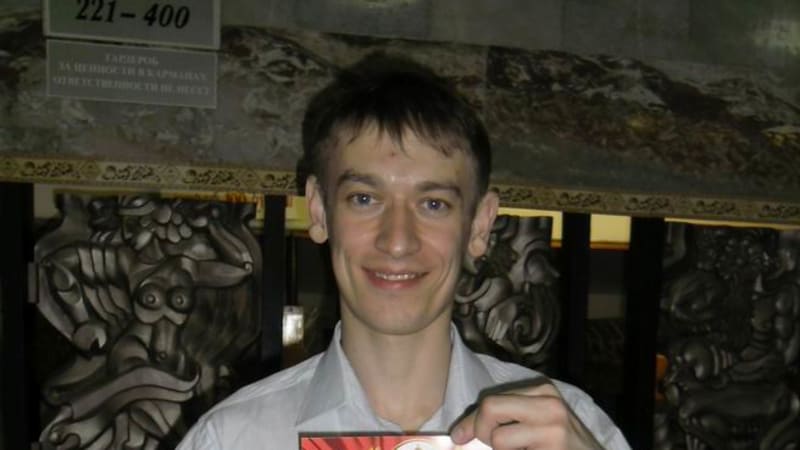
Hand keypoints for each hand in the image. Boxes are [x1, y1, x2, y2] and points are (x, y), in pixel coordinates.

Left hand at [450, 379, 602, 449]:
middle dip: (481, 431)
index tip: (459, 436)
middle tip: (492, 446)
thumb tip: (460, 433)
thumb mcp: (541, 421)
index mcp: (543, 391)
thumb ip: (508, 417)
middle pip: (490, 409)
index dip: (471, 421)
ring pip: (498, 439)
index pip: (491, 400)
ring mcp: (553, 430)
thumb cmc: (565, 445)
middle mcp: (549, 405)